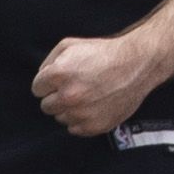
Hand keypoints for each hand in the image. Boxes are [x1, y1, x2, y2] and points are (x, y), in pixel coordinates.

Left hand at [30, 30, 168, 138]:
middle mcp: (68, 96)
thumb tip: (41, 78)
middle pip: (46, 106)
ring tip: (86, 96)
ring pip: (60, 118)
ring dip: (69, 109)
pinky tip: (92, 106)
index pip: (37, 89)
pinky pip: (75, 129)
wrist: (136, 65)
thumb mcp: (70, 45)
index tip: (62, 79)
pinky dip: (80, 120)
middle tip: (74, 88)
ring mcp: (82, 114)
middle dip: (56, 97)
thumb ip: (49, 61)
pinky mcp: (94, 126)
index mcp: (58, 75)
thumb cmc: (103, 53)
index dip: (48, 83)